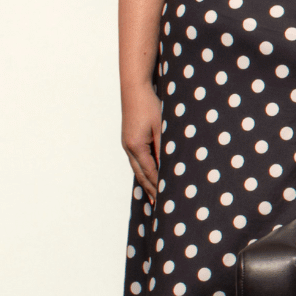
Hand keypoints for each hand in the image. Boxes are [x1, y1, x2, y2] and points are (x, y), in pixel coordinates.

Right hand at [121, 87, 162, 202]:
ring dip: (146, 182)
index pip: (150, 172)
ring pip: (137, 168)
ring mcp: (127, 144)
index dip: (159, 185)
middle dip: (151, 189)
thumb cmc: (149, 105)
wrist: (134, 90)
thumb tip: (168, 165)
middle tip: (159, 205)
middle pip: (141, 174)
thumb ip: (164, 147)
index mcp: (136, 146)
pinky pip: (136, 160)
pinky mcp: (129, 139)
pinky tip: (148, 175)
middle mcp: (129, 148)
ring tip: (154, 195)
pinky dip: (143, 171)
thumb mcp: (161, 126)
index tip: (166, 198)